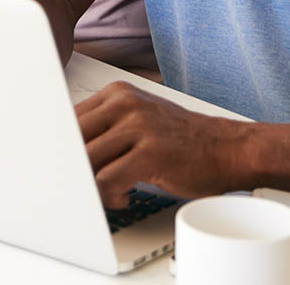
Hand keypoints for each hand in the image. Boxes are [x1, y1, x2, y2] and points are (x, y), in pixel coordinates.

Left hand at [75, 81, 252, 207]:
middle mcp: (125, 103)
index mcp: (118, 93)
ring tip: (109, 192)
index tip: (61, 165)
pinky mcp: (149, 153)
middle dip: (72, 166)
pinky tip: (125, 196)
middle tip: (83, 184)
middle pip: (72, 138)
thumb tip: (65, 148)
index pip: (69, 118)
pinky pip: (107, 180)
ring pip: (85, 160)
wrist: (228, 147)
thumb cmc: (181, 139)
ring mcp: (138, 126)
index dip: (62, 147)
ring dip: (90, 185)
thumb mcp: (140, 118)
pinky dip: (110, 196)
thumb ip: (105, 126)